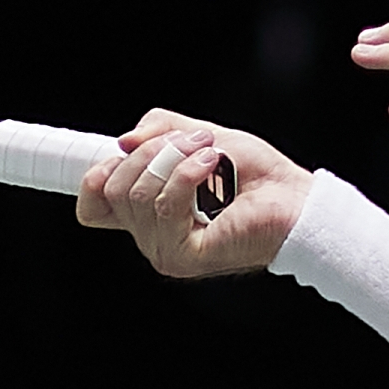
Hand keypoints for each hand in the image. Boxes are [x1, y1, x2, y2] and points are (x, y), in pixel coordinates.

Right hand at [76, 111, 311, 278]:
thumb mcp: (198, 137)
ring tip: (211, 154)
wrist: (296, 199)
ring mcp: (164, 249)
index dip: (96, 174)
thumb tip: (122, 141)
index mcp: (148, 213)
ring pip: (136, 193)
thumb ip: (157, 132)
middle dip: (150, 150)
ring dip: (173, 158)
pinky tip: (213, 166)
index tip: (124, 149)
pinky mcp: (183, 256)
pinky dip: (187, 174)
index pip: (92, 204)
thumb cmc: (255, 174)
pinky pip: (164, 206)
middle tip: (195, 143)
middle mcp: (151, 235)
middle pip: (111, 188)